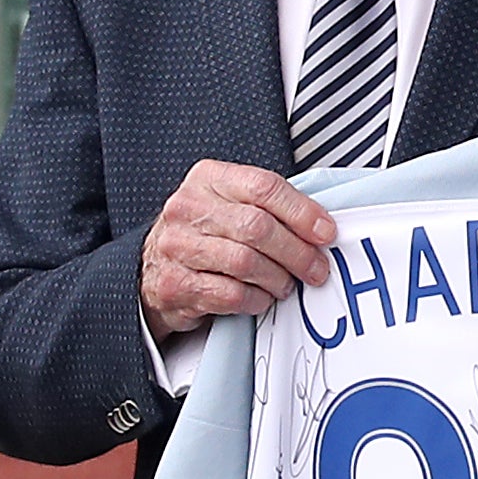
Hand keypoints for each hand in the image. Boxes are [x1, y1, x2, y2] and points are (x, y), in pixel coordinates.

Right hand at [141, 159, 339, 335]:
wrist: (151, 269)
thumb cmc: (201, 234)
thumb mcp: (227, 204)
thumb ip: (267, 206)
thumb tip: (320, 225)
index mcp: (208, 179)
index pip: (264, 187)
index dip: (302, 212)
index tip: (325, 232)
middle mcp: (188, 208)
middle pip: (258, 227)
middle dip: (297, 252)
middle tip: (315, 268)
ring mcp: (177, 246)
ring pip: (245, 262)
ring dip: (278, 278)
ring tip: (286, 284)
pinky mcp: (175, 283)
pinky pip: (230, 294)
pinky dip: (255, 299)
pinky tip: (261, 297)